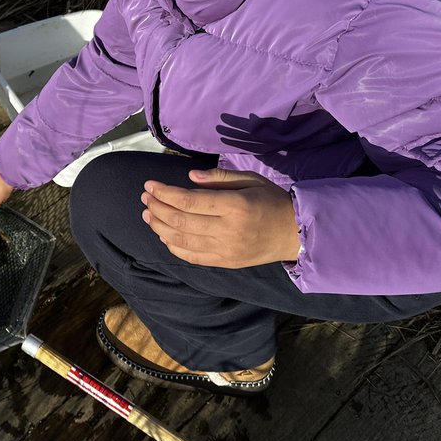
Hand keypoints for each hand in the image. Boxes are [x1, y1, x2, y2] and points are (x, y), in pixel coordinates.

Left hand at [141, 167, 300, 267]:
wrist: (295, 234)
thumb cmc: (271, 201)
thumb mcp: (250, 180)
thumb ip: (219, 177)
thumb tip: (189, 177)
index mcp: (234, 206)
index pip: (189, 201)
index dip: (164, 193)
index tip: (149, 185)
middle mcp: (228, 230)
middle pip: (181, 221)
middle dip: (157, 208)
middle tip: (145, 198)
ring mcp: (226, 250)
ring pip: (182, 240)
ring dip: (160, 227)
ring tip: (148, 214)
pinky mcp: (225, 262)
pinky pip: (192, 256)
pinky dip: (173, 246)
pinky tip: (163, 234)